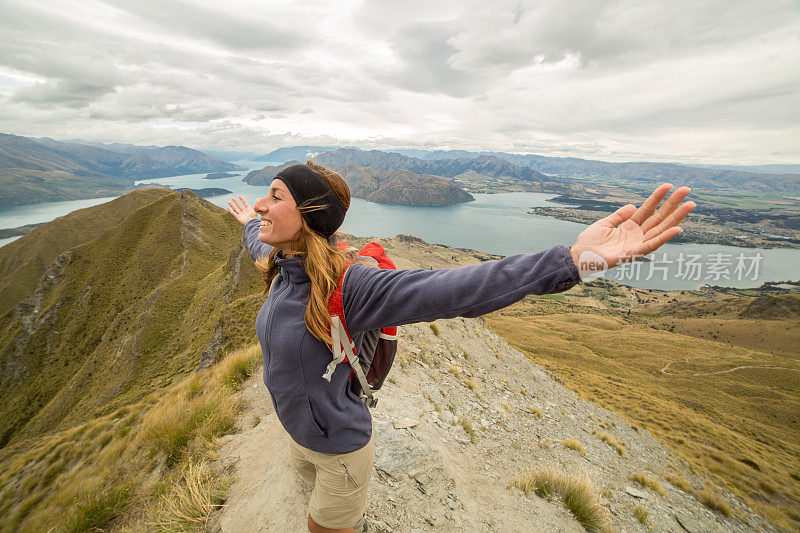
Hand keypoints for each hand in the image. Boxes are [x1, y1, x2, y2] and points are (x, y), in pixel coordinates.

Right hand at [227, 195, 257, 224]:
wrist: (251, 222)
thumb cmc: (254, 216)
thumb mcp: (256, 208)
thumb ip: (257, 202)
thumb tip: (258, 197)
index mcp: (249, 209)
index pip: (245, 203)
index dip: (242, 199)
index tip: (239, 196)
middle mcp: (244, 212)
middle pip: (239, 205)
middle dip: (236, 202)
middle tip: (233, 198)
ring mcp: (241, 214)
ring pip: (235, 209)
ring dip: (232, 205)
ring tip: (229, 201)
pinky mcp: (238, 217)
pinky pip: (233, 213)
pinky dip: (230, 210)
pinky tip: (227, 207)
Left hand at [569, 184, 695, 272]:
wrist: (579, 257)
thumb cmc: (590, 243)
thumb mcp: (604, 223)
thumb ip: (619, 215)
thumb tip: (634, 206)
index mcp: (630, 226)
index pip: (648, 208)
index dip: (658, 197)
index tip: (669, 185)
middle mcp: (637, 234)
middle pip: (659, 216)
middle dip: (673, 204)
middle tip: (687, 190)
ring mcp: (637, 243)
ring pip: (661, 228)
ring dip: (677, 217)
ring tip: (690, 205)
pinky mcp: (634, 253)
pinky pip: (653, 244)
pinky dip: (665, 237)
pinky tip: (677, 228)